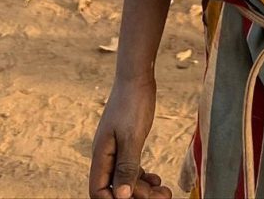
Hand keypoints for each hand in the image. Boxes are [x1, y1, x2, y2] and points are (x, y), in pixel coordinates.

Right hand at [89, 77, 171, 198]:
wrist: (137, 76)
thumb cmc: (132, 103)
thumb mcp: (132, 136)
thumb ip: (126, 166)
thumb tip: (120, 197)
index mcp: (101, 155)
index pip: (98, 191)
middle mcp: (105, 155)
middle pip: (115, 188)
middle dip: (137, 197)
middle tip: (163, 197)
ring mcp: (116, 149)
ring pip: (126, 179)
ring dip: (143, 189)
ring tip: (164, 192)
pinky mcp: (127, 143)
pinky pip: (132, 168)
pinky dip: (143, 177)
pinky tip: (157, 179)